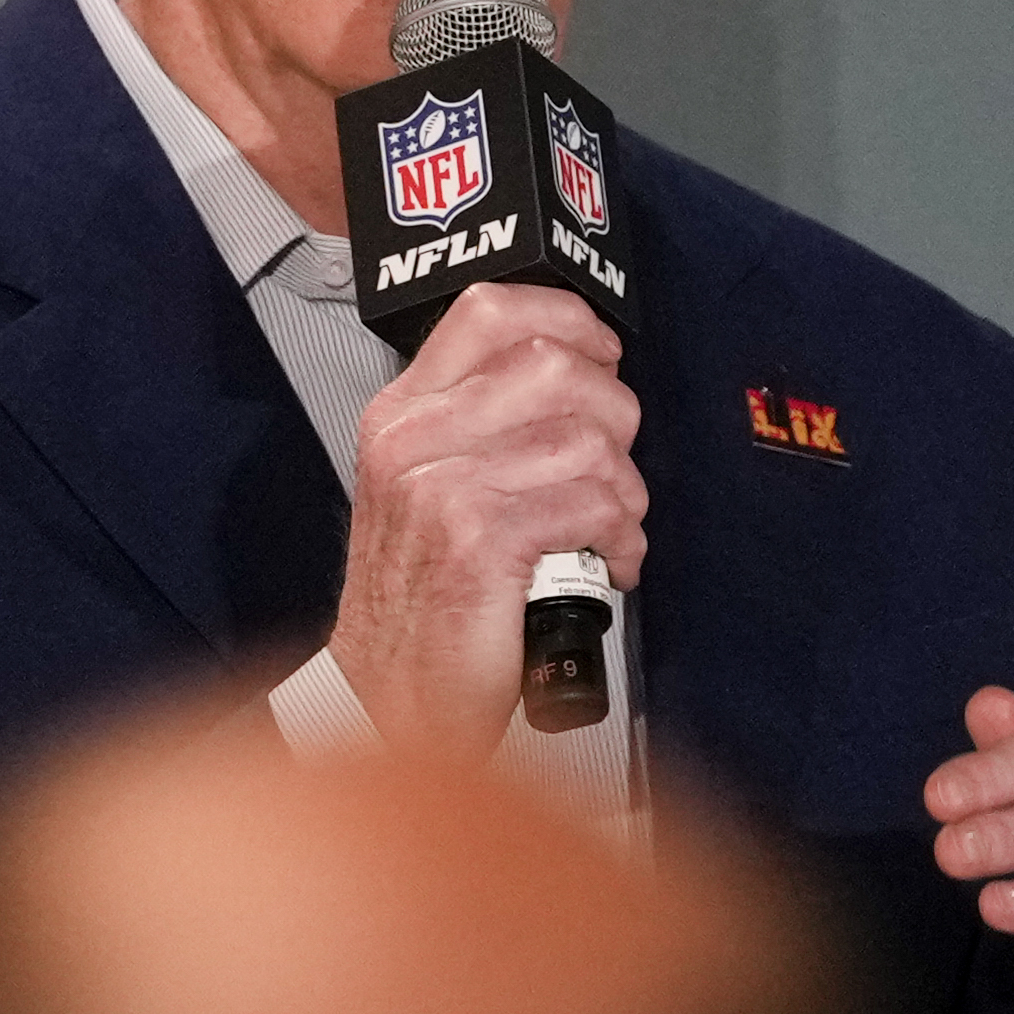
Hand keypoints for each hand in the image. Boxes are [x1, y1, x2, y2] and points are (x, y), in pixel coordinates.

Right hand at [327, 283, 646, 753]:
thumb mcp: (426, 490)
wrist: (387, 704)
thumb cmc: (423, 603)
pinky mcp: (479, 542)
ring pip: (587, 438)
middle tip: (614, 467)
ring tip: (613, 526)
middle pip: (556, 364)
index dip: (570, 320)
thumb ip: (481, 424)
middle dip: (614, 415)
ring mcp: (441, 487)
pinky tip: (612, 562)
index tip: (604, 358)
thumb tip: (579, 375)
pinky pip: (592, 504)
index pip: (490, 309)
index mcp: (401, 412)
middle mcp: (412, 438)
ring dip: (625, 490)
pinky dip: (623, 537)